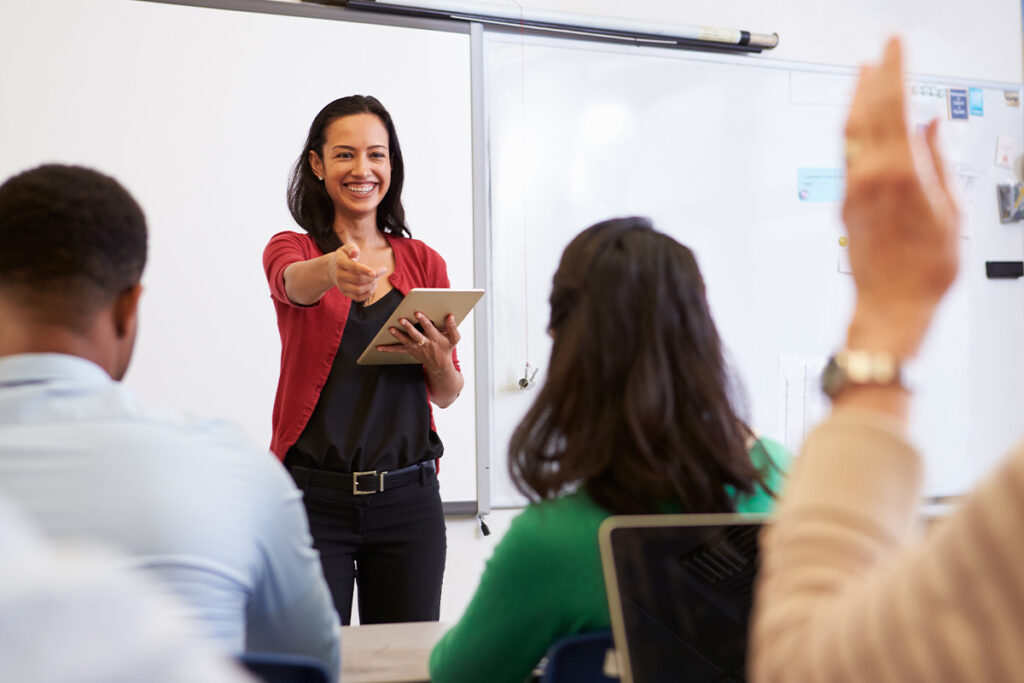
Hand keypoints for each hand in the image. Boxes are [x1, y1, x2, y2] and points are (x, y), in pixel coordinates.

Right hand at [327, 243, 386, 301]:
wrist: (332, 268)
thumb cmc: (344, 256)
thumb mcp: (346, 248)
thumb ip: (352, 248)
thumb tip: (356, 252)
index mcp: (340, 262)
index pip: (353, 267)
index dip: (364, 270)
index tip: (374, 272)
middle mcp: (339, 275)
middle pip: (359, 279)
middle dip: (373, 277)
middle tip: (381, 271)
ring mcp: (341, 285)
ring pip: (359, 290)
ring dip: (371, 286)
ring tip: (376, 279)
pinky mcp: (345, 293)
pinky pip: (358, 298)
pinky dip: (368, 294)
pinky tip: (373, 286)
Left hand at [378, 312, 460, 373]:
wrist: (440, 366)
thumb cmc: (446, 349)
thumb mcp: (454, 339)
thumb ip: (453, 328)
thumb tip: (450, 316)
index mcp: (436, 339)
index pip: (429, 328)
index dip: (423, 321)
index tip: (417, 313)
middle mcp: (425, 344)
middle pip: (416, 335)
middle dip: (408, 327)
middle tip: (401, 319)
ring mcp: (416, 348)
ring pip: (406, 342)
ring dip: (398, 335)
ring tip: (391, 329)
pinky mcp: (410, 351)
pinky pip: (398, 349)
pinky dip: (388, 349)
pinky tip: (378, 347)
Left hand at [841, 38, 959, 357]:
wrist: (890, 307)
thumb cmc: (924, 271)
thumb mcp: (950, 211)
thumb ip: (939, 161)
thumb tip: (934, 125)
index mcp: (900, 174)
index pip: (894, 107)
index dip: (894, 71)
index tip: (895, 47)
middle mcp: (869, 177)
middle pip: (866, 113)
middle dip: (873, 77)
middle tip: (880, 51)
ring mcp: (852, 190)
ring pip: (849, 133)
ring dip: (856, 99)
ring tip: (864, 75)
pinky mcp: (844, 203)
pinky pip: (846, 154)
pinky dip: (853, 129)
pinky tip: (859, 121)